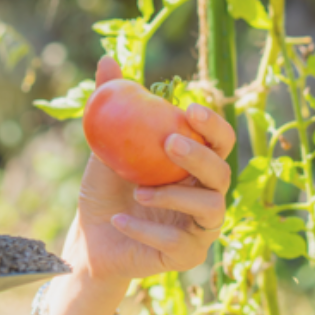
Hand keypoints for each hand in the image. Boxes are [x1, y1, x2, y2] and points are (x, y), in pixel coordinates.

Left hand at [68, 56, 235, 281]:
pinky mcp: (188, 256)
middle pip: (224, 173)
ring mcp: (200, 226)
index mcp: (193, 164)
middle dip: (200, 156)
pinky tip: (120, 219)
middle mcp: (205, 193)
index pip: (219, 141)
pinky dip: (147, 230)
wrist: (91, 237)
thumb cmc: (105, 187)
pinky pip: (178, 242)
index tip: (190, 110)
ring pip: (211, 208)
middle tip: (170, 143)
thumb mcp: (104, 145)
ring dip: (175, 197)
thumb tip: (106, 59)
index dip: (213, 126)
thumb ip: (111, 105)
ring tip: (138, 191)